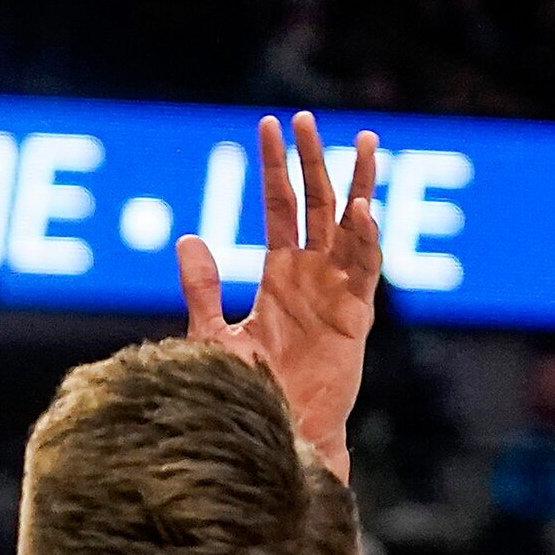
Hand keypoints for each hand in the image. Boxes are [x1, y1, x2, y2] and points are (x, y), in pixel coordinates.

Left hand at [177, 112, 381, 474]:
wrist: (277, 435)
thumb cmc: (247, 393)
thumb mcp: (213, 334)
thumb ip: (203, 287)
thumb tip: (187, 237)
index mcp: (280, 275)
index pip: (279, 206)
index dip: (275, 168)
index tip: (269, 126)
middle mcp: (312, 276)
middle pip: (317, 204)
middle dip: (313, 161)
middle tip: (307, 119)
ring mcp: (338, 293)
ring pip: (353, 226)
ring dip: (358, 185)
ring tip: (364, 143)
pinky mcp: (357, 318)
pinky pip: (365, 270)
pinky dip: (366, 240)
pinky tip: (362, 209)